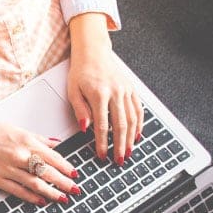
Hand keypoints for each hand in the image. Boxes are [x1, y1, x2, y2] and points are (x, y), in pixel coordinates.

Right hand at [0, 117, 79, 204]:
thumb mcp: (15, 129)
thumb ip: (37, 138)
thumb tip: (54, 143)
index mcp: (25, 141)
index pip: (53, 157)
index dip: (66, 167)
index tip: (75, 174)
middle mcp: (19, 155)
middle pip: (48, 172)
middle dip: (64, 183)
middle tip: (75, 190)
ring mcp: (8, 169)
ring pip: (36, 183)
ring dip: (52, 192)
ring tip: (63, 198)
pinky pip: (18, 191)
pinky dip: (32, 197)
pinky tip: (41, 201)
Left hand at [68, 13, 142, 164]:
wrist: (93, 53)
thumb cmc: (81, 72)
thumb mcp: (73, 91)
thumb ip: (80, 110)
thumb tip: (85, 129)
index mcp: (99, 94)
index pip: (102, 125)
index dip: (102, 143)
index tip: (101, 155)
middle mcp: (116, 92)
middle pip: (120, 125)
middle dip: (120, 145)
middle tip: (119, 160)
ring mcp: (126, 90)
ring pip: (132, 119)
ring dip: (131, 138)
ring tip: (129, 152)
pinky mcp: (132, 89)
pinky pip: (138, 109)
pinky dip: (139, 124)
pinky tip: (137, 135)